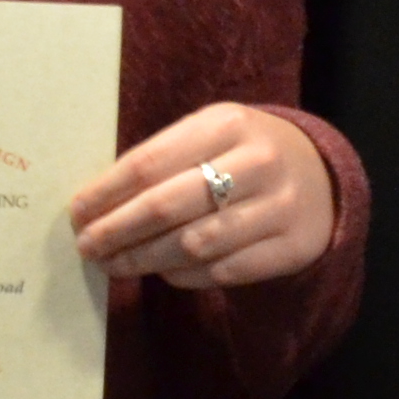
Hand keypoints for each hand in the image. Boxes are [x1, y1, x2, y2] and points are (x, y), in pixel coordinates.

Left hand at [70, 106, 336, 291]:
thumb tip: (95, 204)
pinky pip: (223, 271)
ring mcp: (279, 207)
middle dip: (117, 231)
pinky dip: (184, 276)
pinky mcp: (291, 247)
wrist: (322, 176)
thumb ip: (161, 158)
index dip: (105, 193)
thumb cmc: (243, 153)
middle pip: (167, 206)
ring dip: (144, 260)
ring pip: (193, 245)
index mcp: (227, 123)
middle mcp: (257, 162)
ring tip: (115, 264)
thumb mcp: (210, 134)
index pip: (149, 163)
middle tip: (87, 247)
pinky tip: (163, 272)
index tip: (76, 214)